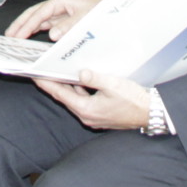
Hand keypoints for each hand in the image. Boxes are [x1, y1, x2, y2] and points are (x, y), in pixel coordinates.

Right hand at [8, 0, 105, 40]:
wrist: (112, 3)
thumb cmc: (100, 8)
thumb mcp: (86, 17)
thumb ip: (69, 26)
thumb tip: (52, 36)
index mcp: (60, 0)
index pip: (38, 14)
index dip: (26, 26)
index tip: (16, 36)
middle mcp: (56, 4)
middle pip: (33, 14)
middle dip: (20, 24)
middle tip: (8, 36)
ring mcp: (58, 10)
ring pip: (37, 19)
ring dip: (26, 27)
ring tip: (14, 37)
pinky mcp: (62, 16)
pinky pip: (45, 23)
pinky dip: (36, 29)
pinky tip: (29, 36)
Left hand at [34, 70, 151, 129]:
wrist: (151, 113)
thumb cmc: (135, 101)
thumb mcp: (114, 85)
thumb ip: (94, 78)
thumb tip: (80, 73)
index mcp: (87, 109)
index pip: (60, 94)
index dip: (46, 83)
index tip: (34, 74)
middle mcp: (87, 116)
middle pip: (64, 97)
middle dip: (53, 83)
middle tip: (41, 70)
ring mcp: (93, 117)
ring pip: (74, 99)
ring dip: (66, 86)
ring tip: (56, 71)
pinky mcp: (99, 115)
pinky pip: (84, 101)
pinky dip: (78, 90)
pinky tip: (78, 80)